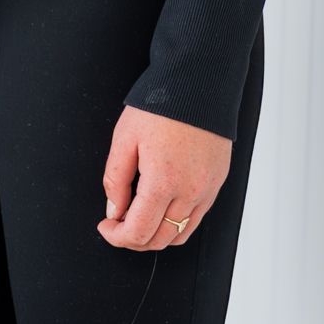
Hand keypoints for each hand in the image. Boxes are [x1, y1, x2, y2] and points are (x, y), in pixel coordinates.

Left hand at [99, 104, 230, 249]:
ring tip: (138, 218)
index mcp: (163, 182)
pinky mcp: (217, 183)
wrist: (198, 84)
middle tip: (117, 225)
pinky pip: (196, 218)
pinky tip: (161, 207)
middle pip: (160, 239)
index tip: (106, 227)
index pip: (139, 231)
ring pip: (180, 234)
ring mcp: (207, 190)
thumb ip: (116, 179)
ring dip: (156, 235)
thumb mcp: (125, 138)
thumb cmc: (162, 105)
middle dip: (134, 239)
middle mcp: (190, 192)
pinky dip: (177, 222)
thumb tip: (114, 209)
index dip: (116, 237)